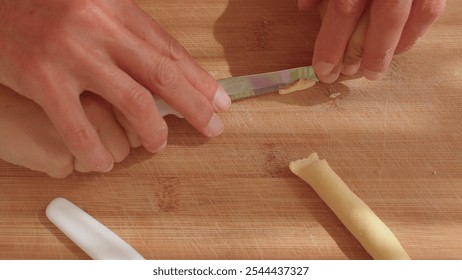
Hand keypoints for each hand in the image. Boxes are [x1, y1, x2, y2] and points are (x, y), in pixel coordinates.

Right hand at [0, 0, 230, 172]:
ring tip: (158, 145)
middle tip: (212, 128)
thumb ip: (130, 37)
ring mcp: (72, 53)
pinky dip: (96, 151)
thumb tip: (170, 75)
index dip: (200, 80)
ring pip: (132, 102)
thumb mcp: (97, 10)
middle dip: (195, 107)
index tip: (220, 102)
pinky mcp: (42, 78)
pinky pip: (79, 127)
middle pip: (163, 76)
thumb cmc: (48, 7)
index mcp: (118, 10)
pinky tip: (104, 163)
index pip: (171, 51)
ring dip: (152, 131)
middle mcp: (100, 28)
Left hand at [298, 0, 445, 82]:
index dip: (330, 46)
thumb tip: (303, 8)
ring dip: (388, 52)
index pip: (342, 13)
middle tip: (348, 75)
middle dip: (358, 56)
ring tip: (373, 71)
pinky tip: (399, 49)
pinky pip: (429, 11)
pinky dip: (414, 34)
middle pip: (375, 23)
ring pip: (404, 21)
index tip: (322, 70)